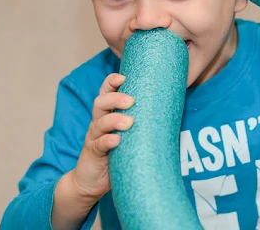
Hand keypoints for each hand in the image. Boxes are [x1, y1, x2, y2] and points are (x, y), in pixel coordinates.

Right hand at [71, 73, 134, 203]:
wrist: (90, 182)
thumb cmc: (114, 155)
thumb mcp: (126, 136)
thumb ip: (138, 124)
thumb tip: (168, 110)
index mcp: (106, 115)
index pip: (105, 93)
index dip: (111, 82)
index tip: (123, 77)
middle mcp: (98, 123)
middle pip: (100, 103)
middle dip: (115, 99)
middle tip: (131, 100)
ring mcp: (94, 138)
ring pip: (99, 123)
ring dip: (114, 120)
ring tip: (129, 122)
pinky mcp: (93, 154)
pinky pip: (99, 145)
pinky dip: (108, 141)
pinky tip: (117, 140)